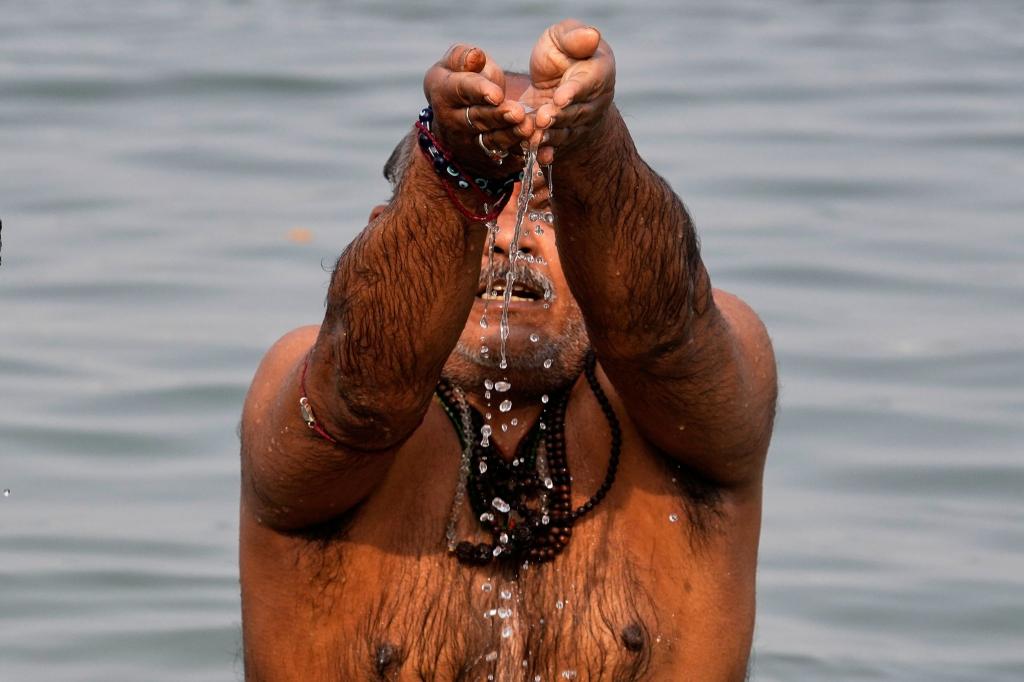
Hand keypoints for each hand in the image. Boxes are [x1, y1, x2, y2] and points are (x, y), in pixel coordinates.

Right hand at [423, 44, 533, 175]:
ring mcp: (468, 143)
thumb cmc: (458, 79)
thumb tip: (476, 57)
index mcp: (443, 93)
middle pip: (478, 119)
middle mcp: (452, 122)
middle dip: (499, 117)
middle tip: (517, 113)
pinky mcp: (484, 158)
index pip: (461, 90)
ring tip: (528, 127)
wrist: (452, 117)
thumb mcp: (453, 63)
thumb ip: (463, 57)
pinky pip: (504, 157)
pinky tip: (534, 147)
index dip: (480, 91)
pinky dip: (519, 154)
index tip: (497, 93)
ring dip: (511, 136)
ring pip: (492, 140)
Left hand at [521, 19, 615, 164]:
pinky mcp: (562, 136)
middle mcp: (593, 102)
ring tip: (536, 139)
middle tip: (542, 119)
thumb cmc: (563, 51)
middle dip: (558, 117)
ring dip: (550, 137)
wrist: (558, 77)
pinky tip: (539, 157)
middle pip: (575, 112)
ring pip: (565, 132)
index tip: (560, 97)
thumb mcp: (563, 36)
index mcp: (598, 73)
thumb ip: (574, 37)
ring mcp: (579, 122)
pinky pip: (556, 146)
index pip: (586, 84)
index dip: (573, 91)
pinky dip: (547, 152)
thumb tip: (591, 36)